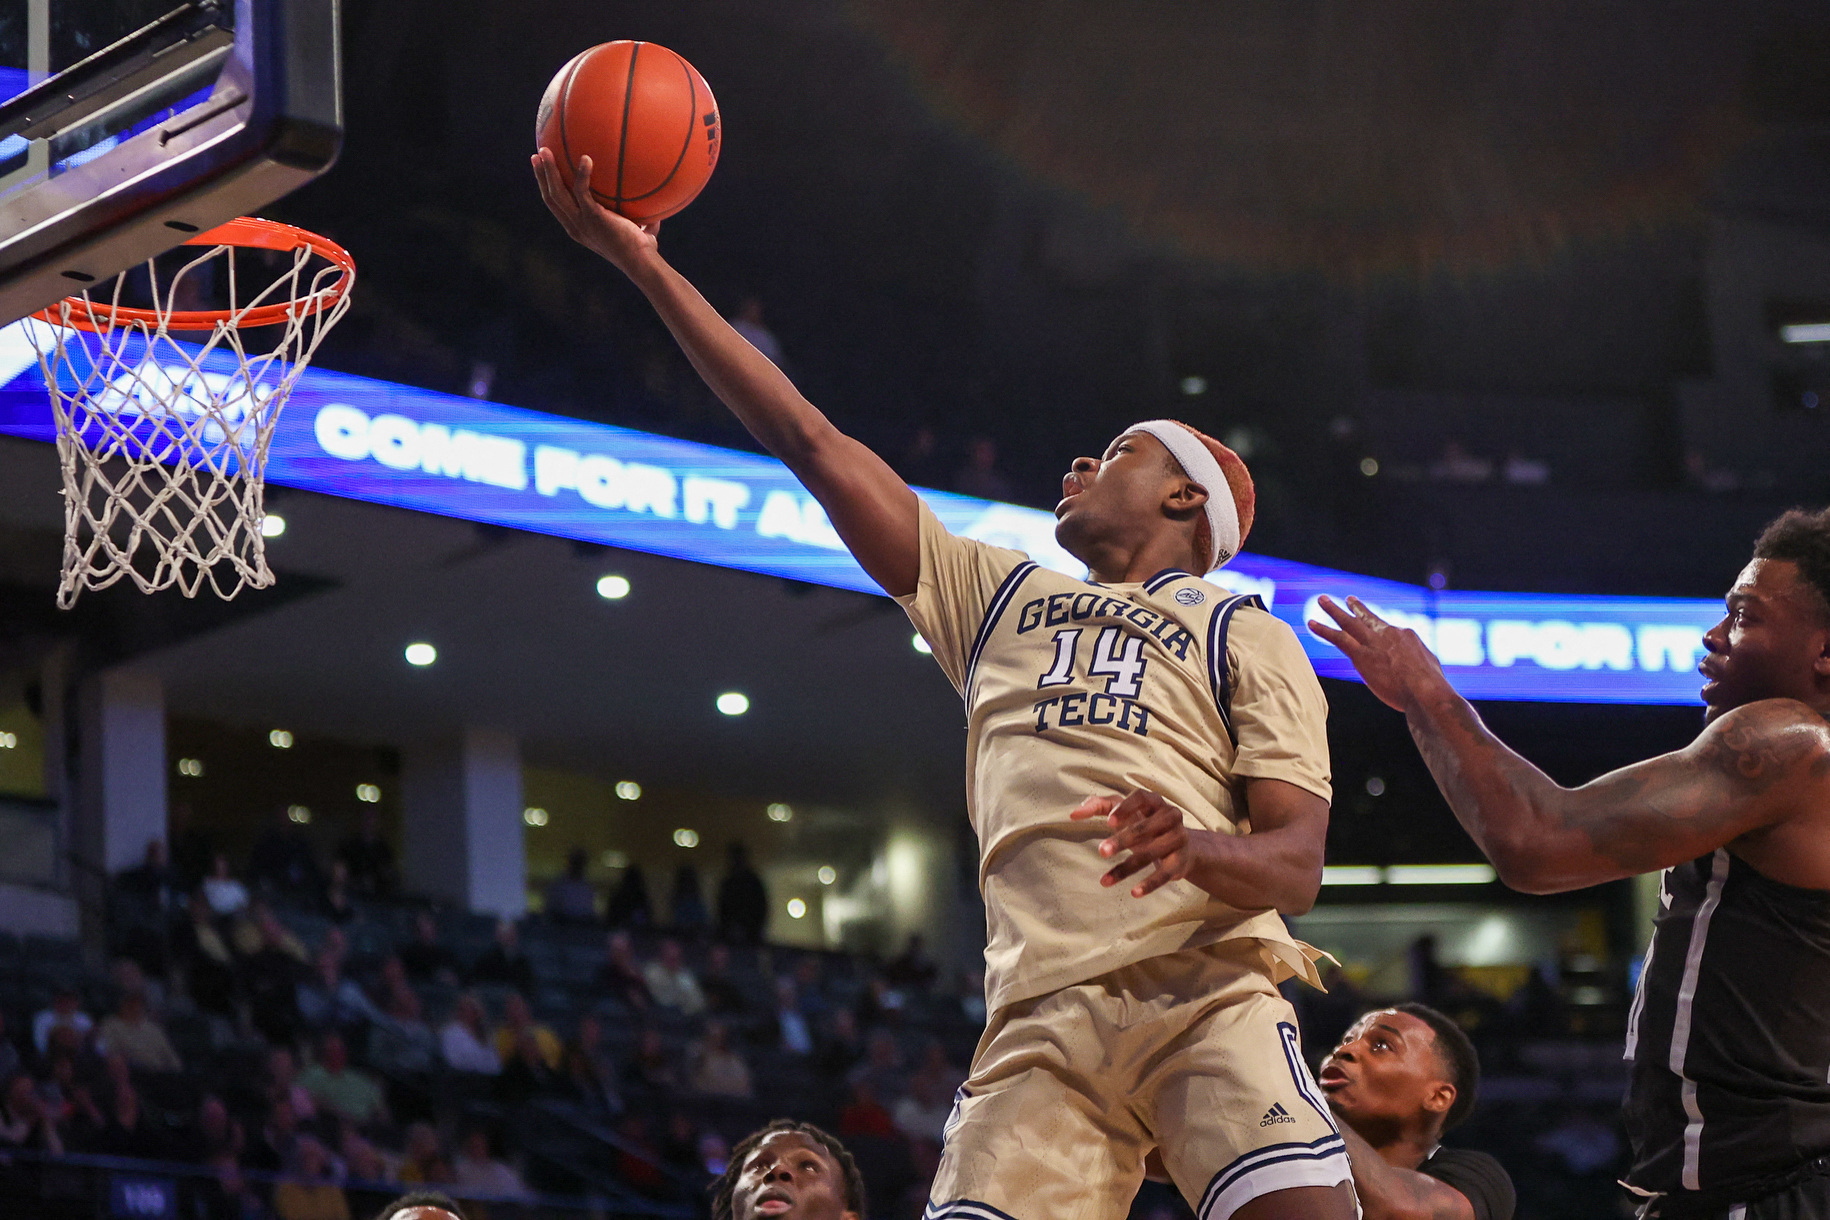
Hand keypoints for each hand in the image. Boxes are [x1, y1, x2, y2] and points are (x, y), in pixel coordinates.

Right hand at [531, 149, 660, 272]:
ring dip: (549, 170)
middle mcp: (575, 227)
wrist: (641, 262)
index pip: (556, 206)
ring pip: (557, 193)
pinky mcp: (593, 217)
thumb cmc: (642, 250)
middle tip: (537, 154)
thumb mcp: (635, 230)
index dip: (546, 187)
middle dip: (541, 175)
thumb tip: (650, 201)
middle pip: (550, 197)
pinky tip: (586, 157)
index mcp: (579, 230)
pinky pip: (582, 191)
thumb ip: (637, 216)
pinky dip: (581, 174)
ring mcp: (582, 223)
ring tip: (546, 150)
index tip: (542, 169)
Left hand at [1070, 790, 1217, 897]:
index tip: (1108, 821)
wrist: (1183, 848)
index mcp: (1155, 801)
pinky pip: (1165, 874)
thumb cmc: (1145, 824)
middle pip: (1146, 827)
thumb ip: (1099, 806)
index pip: (1141, 797)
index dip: (1125, 808)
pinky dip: (1150, 884)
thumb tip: (1073, 814)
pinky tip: (1133, 892)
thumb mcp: (1125, 813)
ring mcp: (1178, 838)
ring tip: (1104, 881)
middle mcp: (1170, 816)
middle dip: (1123, 840)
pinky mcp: (1180, 861)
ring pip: (1151, 853)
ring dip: (1127, 868)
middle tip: (1101, 851)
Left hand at [1307, 595, 1449, 713]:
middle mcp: (1388, 634)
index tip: (1376, 629)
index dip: (1381, 633)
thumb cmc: (1432, 687)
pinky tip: (1311, 623)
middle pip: (1369, 618)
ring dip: (1334, 611)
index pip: (1388, 631)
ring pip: (1350, 623)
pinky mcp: (1361, 655)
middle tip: (1348, 598)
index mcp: (1406, 636)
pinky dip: (1323, 630)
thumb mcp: (1430, 669)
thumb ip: (1420, 664)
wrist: (1426, 691)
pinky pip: (1338, 638)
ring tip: (1322, 600)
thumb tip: (1419, 669)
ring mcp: (1373, 643)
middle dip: (1357, 608)